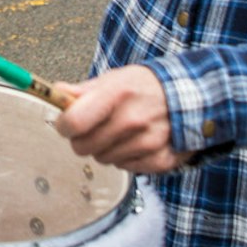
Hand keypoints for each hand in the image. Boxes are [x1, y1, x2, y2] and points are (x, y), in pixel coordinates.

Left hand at [49, 67, 186, 172]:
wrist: (191, 98)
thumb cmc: (146, 87)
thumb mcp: (115, 79)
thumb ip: (83, 90)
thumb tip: (55, 93)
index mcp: (117, 94)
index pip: (74, 122)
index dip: (64, 125)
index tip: (66, 123)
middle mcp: (133, 120)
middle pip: (83, 147)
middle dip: (83, 138)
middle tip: (95, 127)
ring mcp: (148, 143)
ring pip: (102, 159)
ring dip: (105, 148)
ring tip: (120, 132)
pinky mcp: (159, 160)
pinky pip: (124, 168)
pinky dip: (125, 158)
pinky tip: (135, 142)